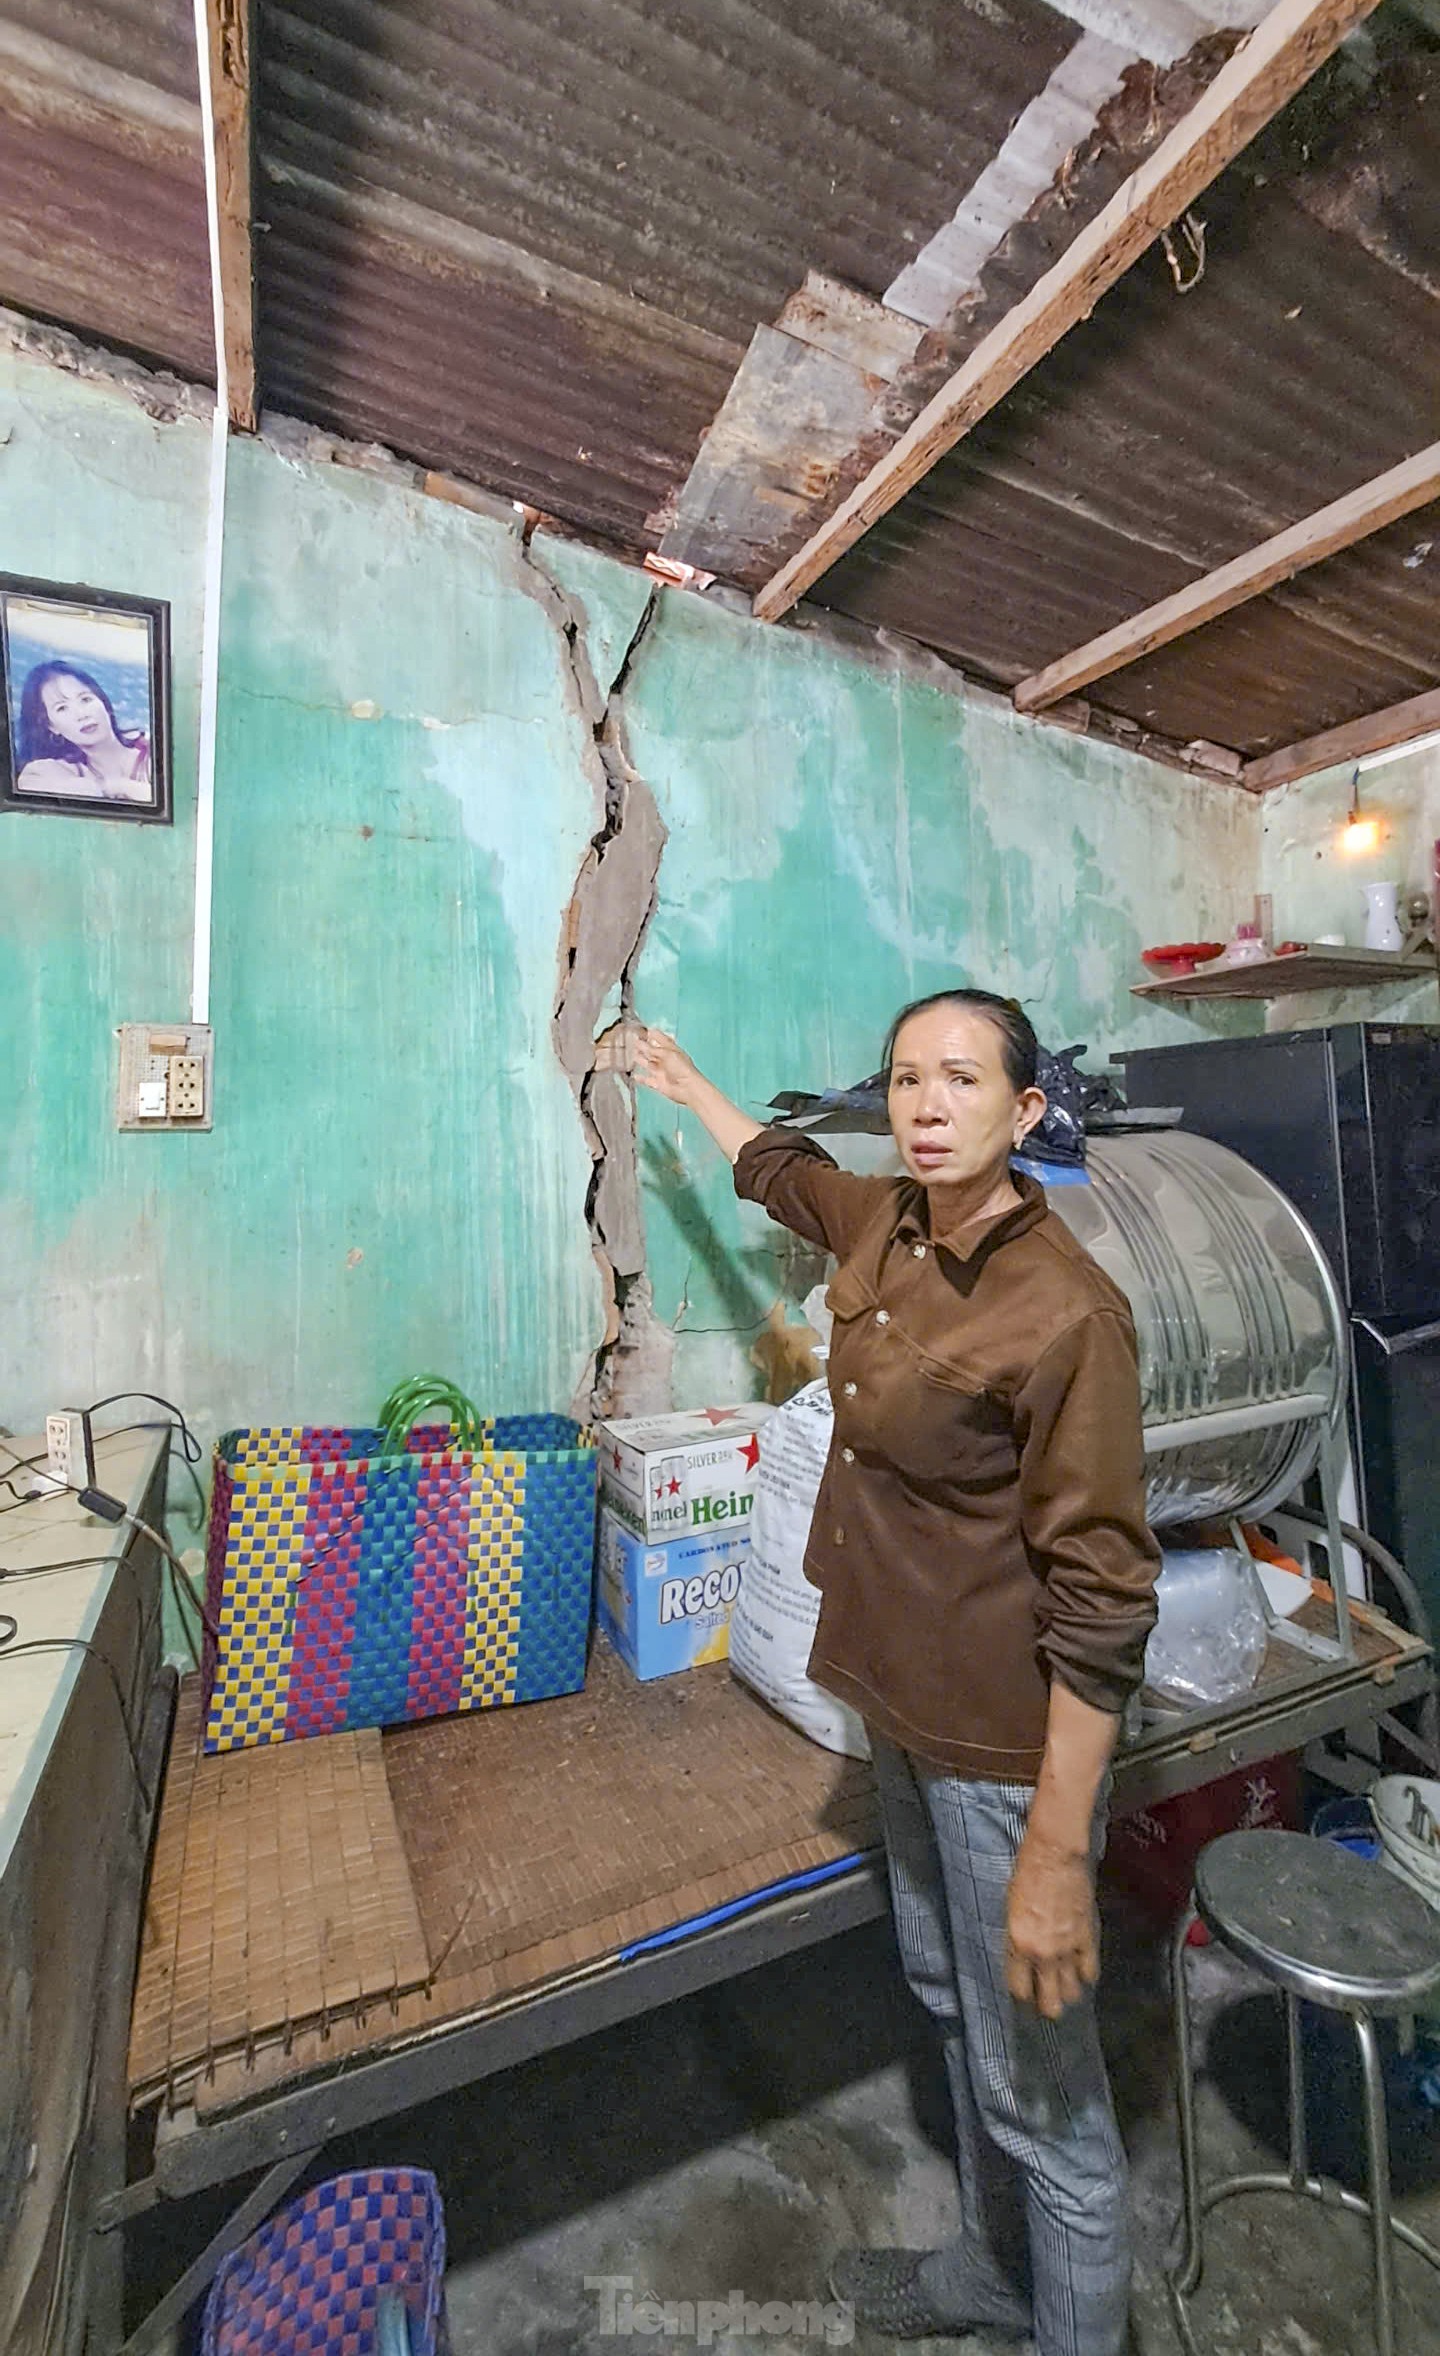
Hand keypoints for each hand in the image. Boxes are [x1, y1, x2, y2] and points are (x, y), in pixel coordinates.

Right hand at [632, 1027, 699, 1106]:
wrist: (687, 1088)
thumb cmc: (682, 1068)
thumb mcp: (667, 1054)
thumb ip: (653, 1050)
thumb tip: (642, 1045)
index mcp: (671, 1050)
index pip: (662, 1040)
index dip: (655, 1035)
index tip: (647, 1030)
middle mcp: (666, 1060)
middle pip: (653, 1052)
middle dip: (644, 1046)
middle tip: (635, 1041)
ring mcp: (661, 1072)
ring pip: (648, 1064)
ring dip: (641, 1059)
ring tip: (633, 1054)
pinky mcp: (658, 1083)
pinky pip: (647, 1080)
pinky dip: (641, 1078)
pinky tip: (635, 1076)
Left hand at [1004, 1833, 1098, 2019]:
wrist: (1055, 1854)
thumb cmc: (1028, 1872)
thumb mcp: (1010, 1907)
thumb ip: (1017, 1937)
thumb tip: (1022, 1954)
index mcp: (1019, 1944)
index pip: (1019, 1988)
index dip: (1022, 1994)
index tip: (1024, 1994)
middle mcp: (1044, 1952)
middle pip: (1049, 2000)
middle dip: (1047, 2006)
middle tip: (1046, 2005)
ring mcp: (1068, 1948)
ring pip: (1071, 1991)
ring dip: (1067, 1993)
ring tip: (1065, 1992)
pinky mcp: (1088, 1938)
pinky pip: (1090, 1971)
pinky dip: (1086, 1975)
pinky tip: (1081, 1973)